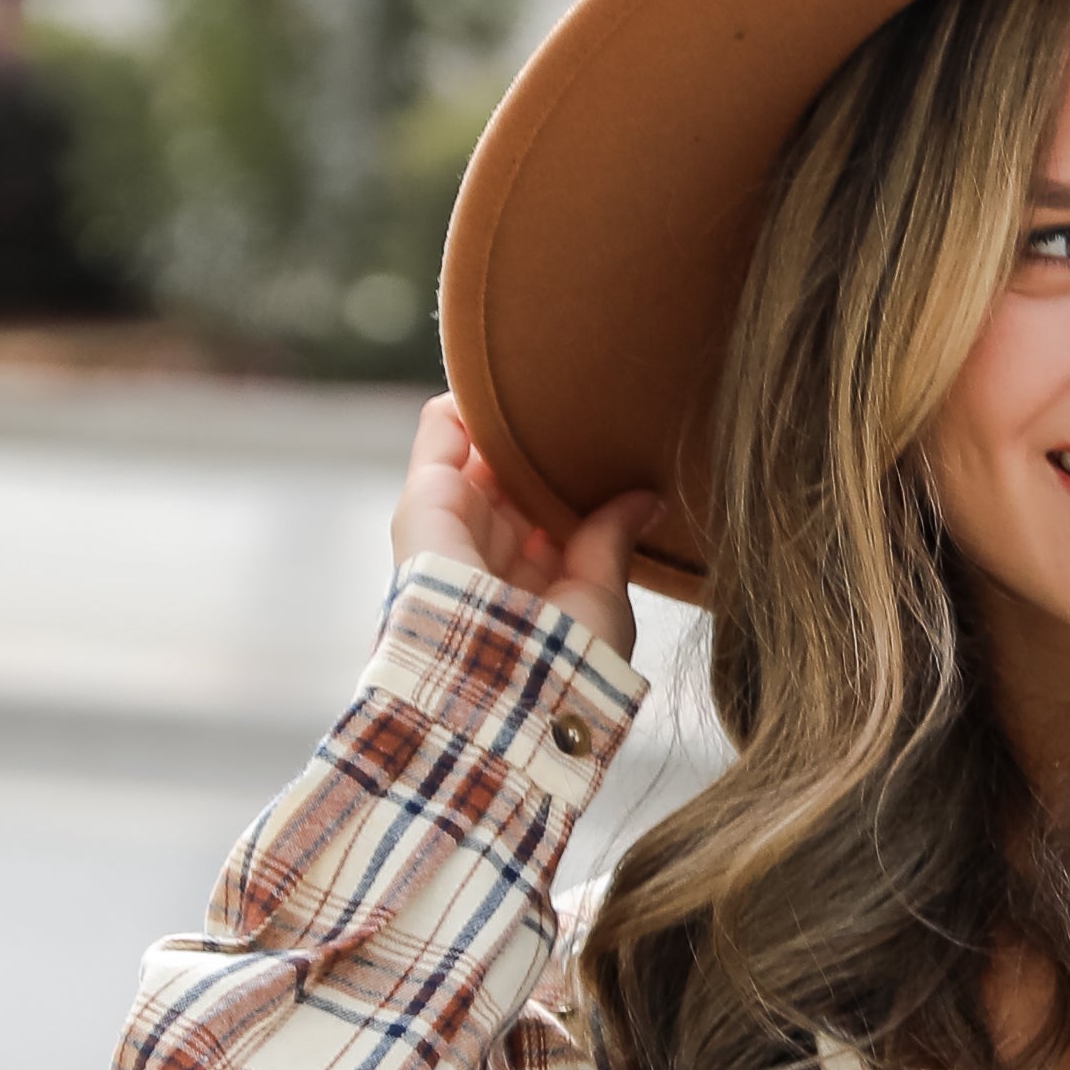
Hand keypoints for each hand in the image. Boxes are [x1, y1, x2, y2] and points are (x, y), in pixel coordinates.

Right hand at [391, 394, 661, 667]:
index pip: (547, 521)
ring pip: (476, 457)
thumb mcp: (600, 599)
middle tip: (583, 408)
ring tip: (544, 378)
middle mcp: (487, 563)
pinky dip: (463, 406)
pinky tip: (498, 380)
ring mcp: (452, 533)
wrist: (504, 691)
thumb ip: (609, 542)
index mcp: (531, 592)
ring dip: (504, 422)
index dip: (570, 483)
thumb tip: (646, 499)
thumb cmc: (561, 667)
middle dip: (542, 449)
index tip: (608, 448)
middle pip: (511, 484)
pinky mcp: (423, 508)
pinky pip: (439, 439)